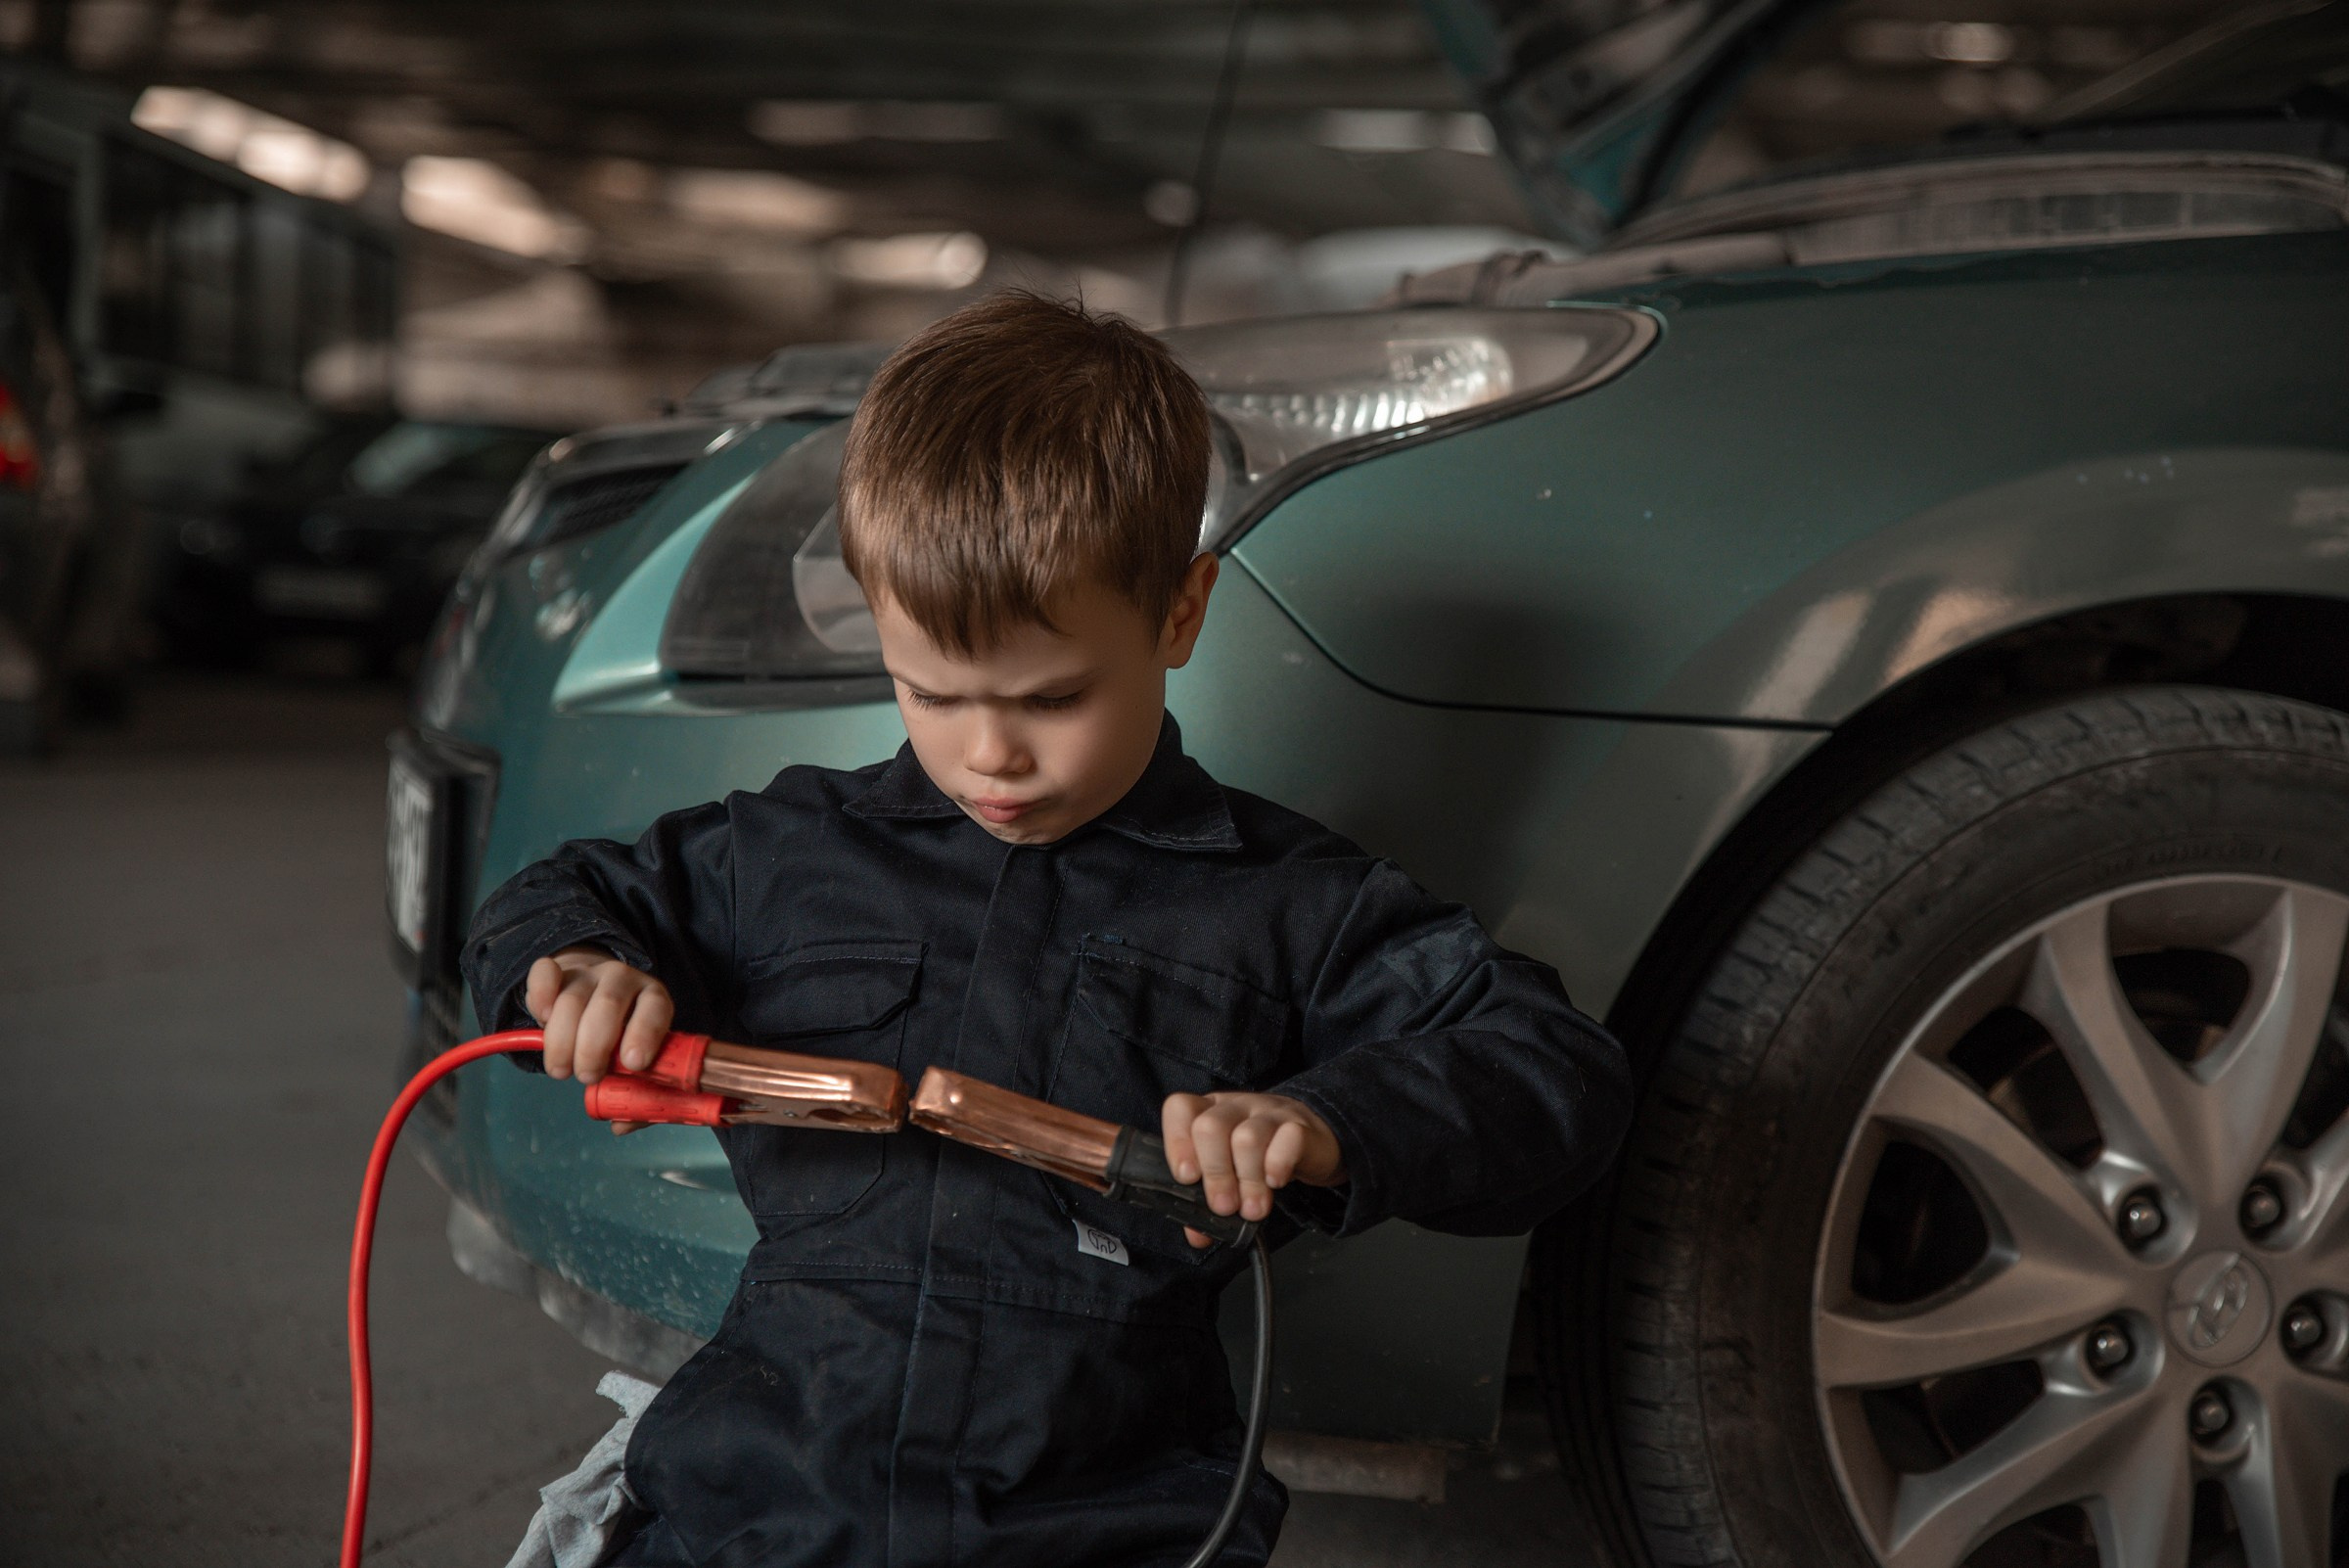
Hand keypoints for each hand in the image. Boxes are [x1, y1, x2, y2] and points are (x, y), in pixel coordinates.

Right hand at [524, 946, 673, 1115]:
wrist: (596, 994)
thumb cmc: (622, 1037)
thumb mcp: (638, 1059)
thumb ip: (638, 1091)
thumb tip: (621, 1124)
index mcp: (654, 999)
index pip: (656, 1009)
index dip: (645, 1035)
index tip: (633, 1064)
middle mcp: (624, 980)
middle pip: (608, 1004)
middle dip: (594, 1046)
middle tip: (587, 1077)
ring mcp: (589, 973)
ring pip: (572, 998)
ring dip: (562, 1040)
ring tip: (562, 1070)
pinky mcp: (557, 970)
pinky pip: (545, 972)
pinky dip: (540, 994)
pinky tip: (542, 1018)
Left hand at [1161, 1092, 1346, 1248]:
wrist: (1315, 1143)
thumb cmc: (1262, 1157)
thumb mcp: (1230, 1174)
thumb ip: (1207, 1202)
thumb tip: (1198, 1234)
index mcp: (1209, 1112)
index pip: (1180, 1108)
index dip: (1177, 1143)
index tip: (1187, 1179)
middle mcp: (1235, 1107)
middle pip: (1210, 1127)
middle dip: (1214, 1174)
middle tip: (1225, 1206)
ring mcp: (1268, 1112)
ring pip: (1247, 1138)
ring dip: (1247, 1181)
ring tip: (1252, 1209)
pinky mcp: (1300, 1126)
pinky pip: (1287, 1139)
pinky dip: (1278, 1165)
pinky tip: (1276, 1182)